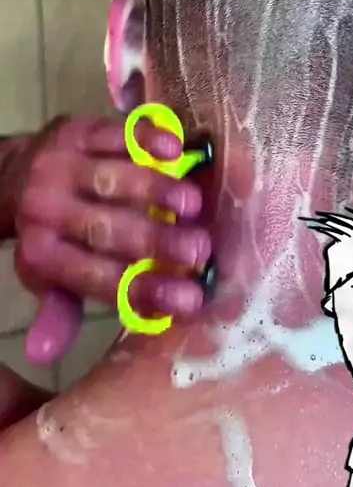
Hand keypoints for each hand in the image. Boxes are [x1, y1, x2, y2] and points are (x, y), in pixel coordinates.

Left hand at [14, 116, 210, 365]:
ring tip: (195, 205)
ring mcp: (61, 166)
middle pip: (107, 230)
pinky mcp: (75, 130)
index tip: (192, 300)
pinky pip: (113, 134)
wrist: (13, 173)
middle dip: (157, 243)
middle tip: (201, 251)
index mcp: (43, 255)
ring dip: (156, 191)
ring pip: (113, 179)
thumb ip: (59, 310)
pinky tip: (176, 149)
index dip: (147, 291)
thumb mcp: (47, 275)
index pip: (97, 279)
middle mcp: (47, 210)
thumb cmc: (48, 233)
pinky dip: (145, 140)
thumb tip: (44, 356)